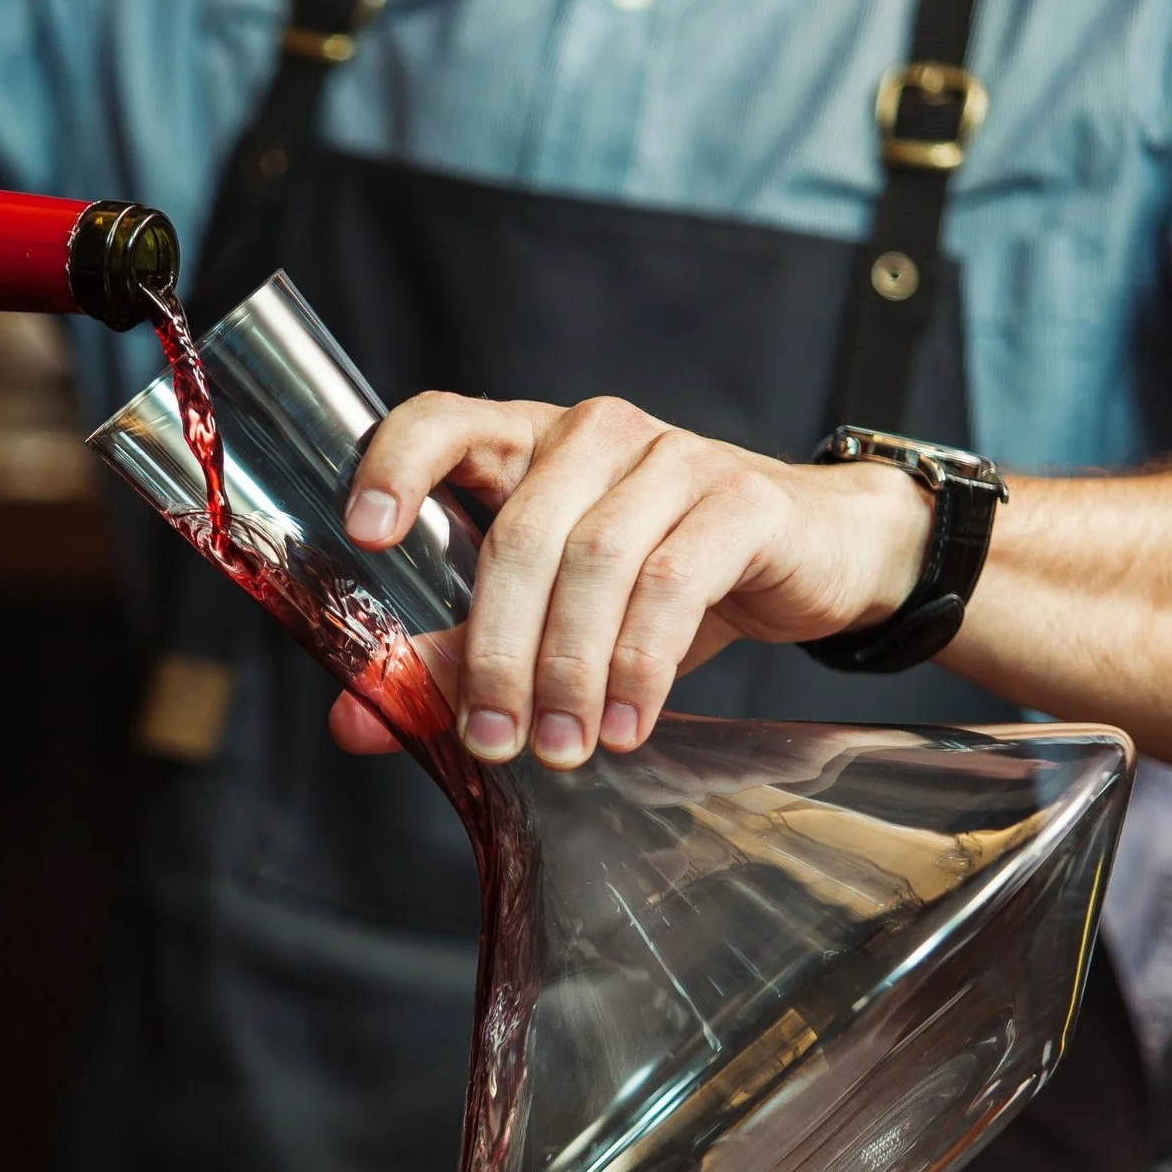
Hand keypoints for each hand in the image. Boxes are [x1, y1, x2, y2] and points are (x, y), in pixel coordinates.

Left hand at [327, 394, 933, 767]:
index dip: (397, 465)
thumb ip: (454, 658)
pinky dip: (641, 664)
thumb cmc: (668, 579)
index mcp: (527, 444)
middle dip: (498, 650)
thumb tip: (354, 719)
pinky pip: (675, 582)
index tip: (364, 535)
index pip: (443, 421)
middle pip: (521, 534)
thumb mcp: (554, 616)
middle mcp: (593, 435)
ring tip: (561, 750)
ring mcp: (672, 457)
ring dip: (569, 670)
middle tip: (493, 741)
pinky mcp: (741, 498)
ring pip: (595, 562)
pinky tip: (627, 725)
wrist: (818, 555)